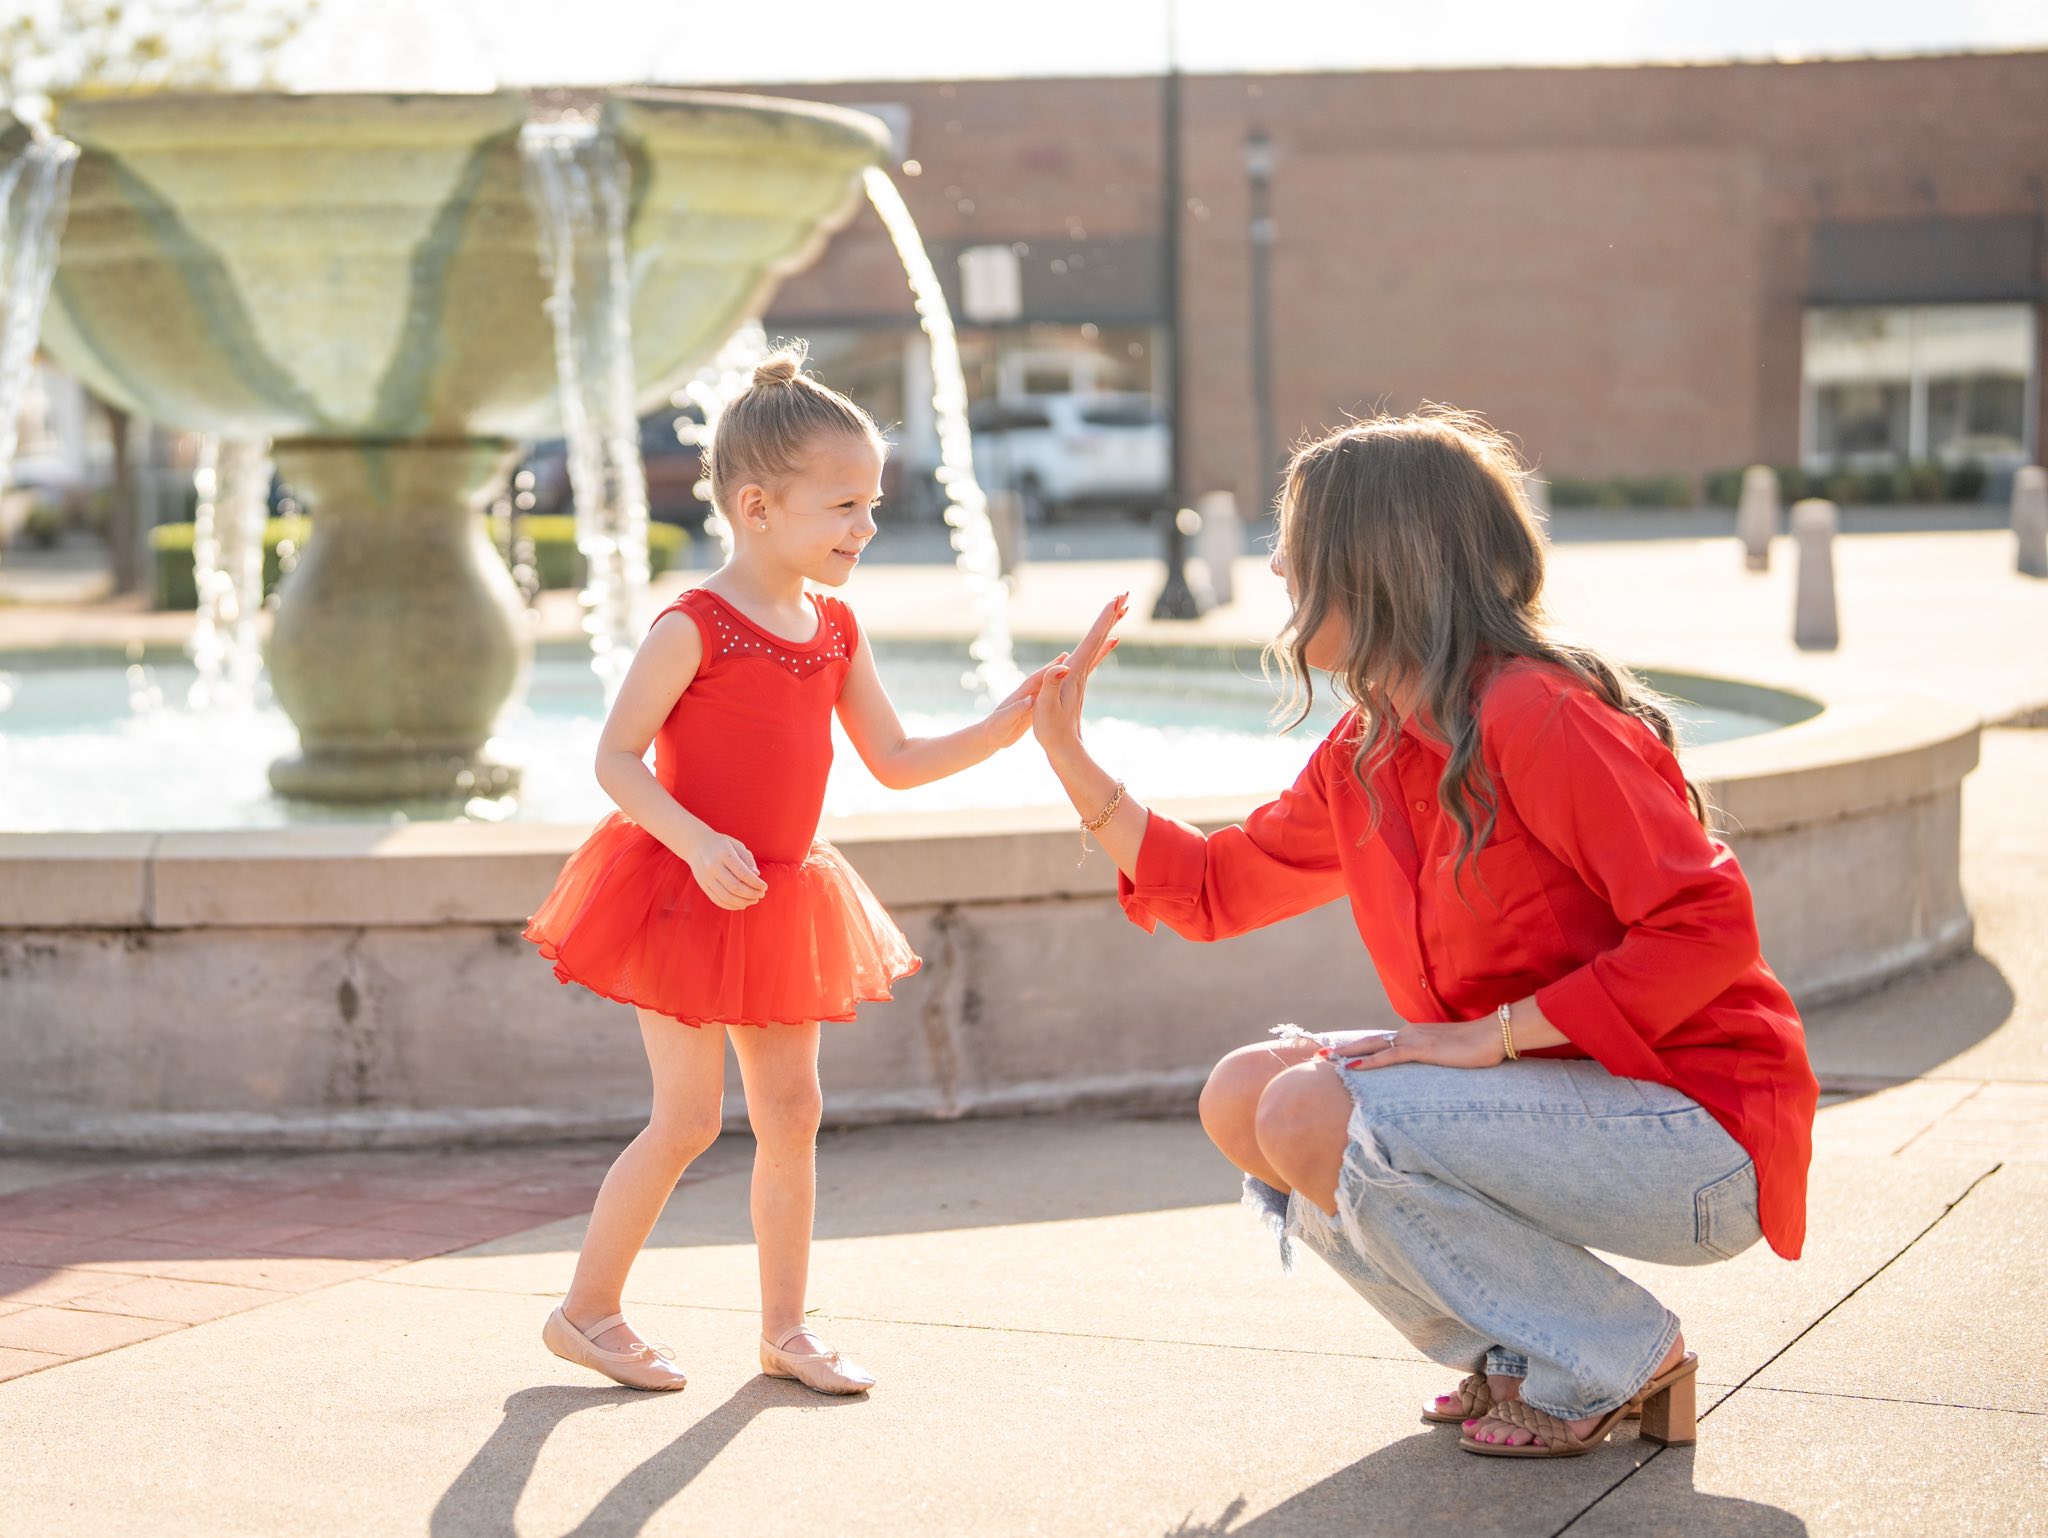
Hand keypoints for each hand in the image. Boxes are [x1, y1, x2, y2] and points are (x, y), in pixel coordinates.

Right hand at [681, 827, 768, 910]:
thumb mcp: (736, 845)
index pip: (743, 873)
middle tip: (761, 895)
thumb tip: (757, 876)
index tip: (764, 887)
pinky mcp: (703, 885)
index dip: (756, 883)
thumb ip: (747, 860)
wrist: (695, 844)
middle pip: (735, 887)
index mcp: (724, 854)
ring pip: (726, 897)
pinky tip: (742, 904)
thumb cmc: (721, 844)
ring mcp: (706, 878)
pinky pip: (718, 900)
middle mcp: (713, 866)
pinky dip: (731, 905)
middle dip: (751, 894)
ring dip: (743, 902)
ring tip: (754, 900)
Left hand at [980, 658, 1062, 750]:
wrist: (990, 738)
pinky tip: (1062, 691)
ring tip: (1069, 670)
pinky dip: (1054, 693)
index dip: (1049, 670)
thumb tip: (1030, 700)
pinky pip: (1045, 700)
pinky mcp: (1031, 711)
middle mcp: (1026, 696)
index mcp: (1020, 696)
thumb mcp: (1005, 720)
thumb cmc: (995, 729)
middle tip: (1068, 655)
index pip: (1036, 680)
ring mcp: (1029, 703)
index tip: (1062, 662)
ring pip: (1045, 688)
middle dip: (1054, 667)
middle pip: (1042, 679)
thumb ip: (1016, 709)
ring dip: (1056, 678)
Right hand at [1032, 592, 1128, 756]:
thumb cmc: (1051, 730)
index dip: (1103, 619)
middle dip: (1111, 614)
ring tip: (1118, 608)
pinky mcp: (1078, 682)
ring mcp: (1082, 677)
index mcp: (1075, 673)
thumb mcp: (1045, 708)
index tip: (1115, 600)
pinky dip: (1102, 641)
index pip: (1093, 640)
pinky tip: (1110, 639)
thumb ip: (1051, 685)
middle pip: (1100, 637)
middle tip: (1124, 594)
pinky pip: (1094, 655)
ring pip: (1099, 643)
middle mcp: (1082, 671)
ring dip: (1108, 624)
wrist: (1064, 750)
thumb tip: (1063, 665)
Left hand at [1321, 1018, 1505, 1070]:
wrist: (1493, 1035)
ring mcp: (1414, 1040)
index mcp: (1415, 1034)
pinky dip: (1369, 1061)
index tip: (1340, 1052)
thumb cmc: (1477, 1047)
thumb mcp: (1449, 1054)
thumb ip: (1435, 1059)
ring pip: (1373, 1046)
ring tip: (1327, 1059)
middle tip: (1320, 1054)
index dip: (1360, 1046)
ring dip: (1348, 1052)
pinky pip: (1389, 1056)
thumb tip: (1429, 1069)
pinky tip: (1354, 1066)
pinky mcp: (1422, 1050)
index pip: (1381, 1040)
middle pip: (1370, 1040)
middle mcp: (1409, 1033)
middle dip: (1343, 1047)